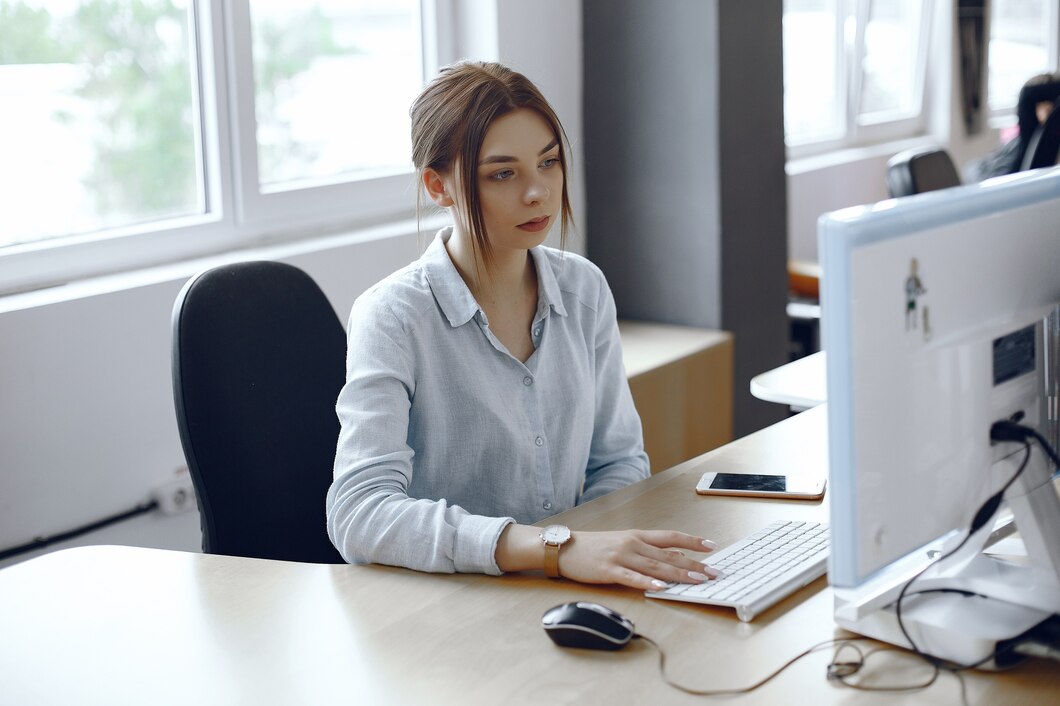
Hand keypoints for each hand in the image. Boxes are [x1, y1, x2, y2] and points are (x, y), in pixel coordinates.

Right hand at [557, 530, 720, 590]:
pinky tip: (660, 587)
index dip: (692, 541)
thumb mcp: (620, 542)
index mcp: (636, 535)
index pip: (670, 537)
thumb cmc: (592, 547)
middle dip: (694, 564)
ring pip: (655, 566)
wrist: (563, 547)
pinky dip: (647, 582)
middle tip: (714, 572)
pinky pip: (631, 577)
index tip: (712, 546)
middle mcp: (632, 543)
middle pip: (668, 554)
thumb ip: (643, 550)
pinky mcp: (608, 570)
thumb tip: (669, 560)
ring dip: (678, 573)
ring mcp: (620, 556)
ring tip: (697, 580)